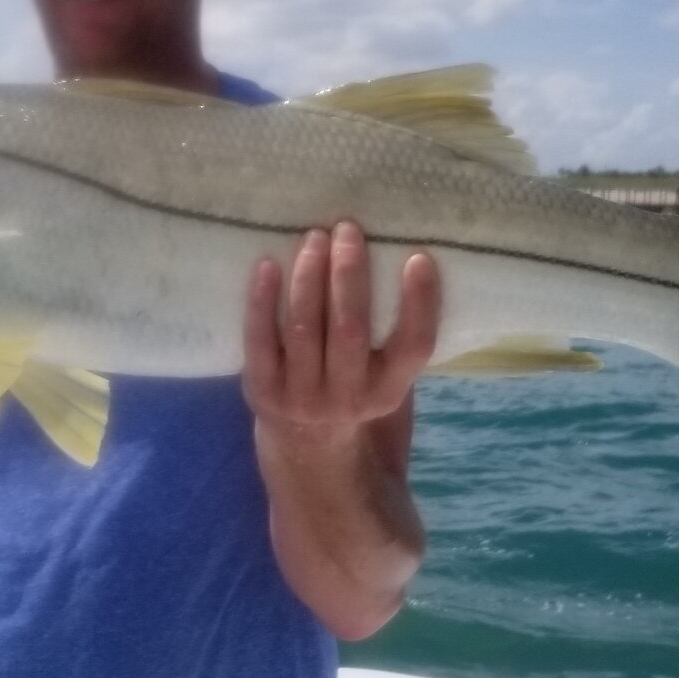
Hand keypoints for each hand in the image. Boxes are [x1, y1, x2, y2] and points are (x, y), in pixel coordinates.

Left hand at [242, 220, 439, 447]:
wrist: (308, 448)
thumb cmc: (357, 389)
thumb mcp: (387, 376)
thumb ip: (395, 333)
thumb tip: (399, 252)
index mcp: (389, 391)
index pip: (414, 346)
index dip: (419, 303)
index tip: (418, 257)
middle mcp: (348, 397)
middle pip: (350, 329)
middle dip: (348, 273)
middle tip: (347, 229)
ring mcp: (301, 396)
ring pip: (305, 327)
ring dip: (309, 276)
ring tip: (314, 237)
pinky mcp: (262, 389)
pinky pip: (259, 339)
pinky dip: (262, 300)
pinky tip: (268, 264)